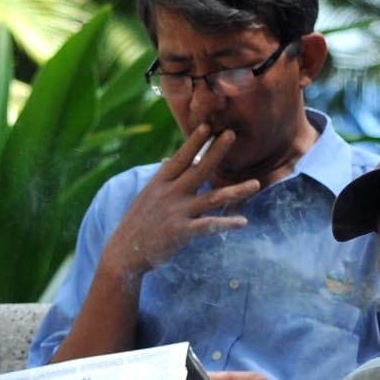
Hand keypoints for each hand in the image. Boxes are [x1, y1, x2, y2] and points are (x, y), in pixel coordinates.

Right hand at [98, 125, 259, 278]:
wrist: (124, 254)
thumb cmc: (136, 225)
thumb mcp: (146, 197)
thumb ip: (161, 179)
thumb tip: (168, 160)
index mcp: (160, 184)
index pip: (180, 158)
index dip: (194, 142)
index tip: (208, 126)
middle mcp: (169, 194)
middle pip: (198, 169)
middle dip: (216, 152)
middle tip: (232, 134)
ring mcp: (176, 213)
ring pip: (211, 198)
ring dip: (235, 191)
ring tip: (255, 184)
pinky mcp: (182, 232)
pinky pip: (209, 226)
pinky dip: (226, 224)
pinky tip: (243, 222)